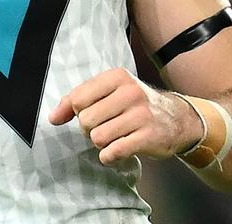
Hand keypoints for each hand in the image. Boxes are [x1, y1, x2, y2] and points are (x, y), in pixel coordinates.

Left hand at [49, 68, 200, 166]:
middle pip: (86, 120)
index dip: (75, 112)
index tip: (85, 115)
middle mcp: (130, 93)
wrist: (178, 119)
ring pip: (98, 137)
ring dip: (101, 143)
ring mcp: (141, 115)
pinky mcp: (149, 137)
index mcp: (117, 77)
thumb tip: (53, 118)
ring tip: (113, 137)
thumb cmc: (136, 105)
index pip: (78, 98)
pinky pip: (113, 151)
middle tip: (104, 127)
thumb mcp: (110, 92)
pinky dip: (109, 156)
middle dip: (89, 129)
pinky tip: (117, 150)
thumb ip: (78, 100)